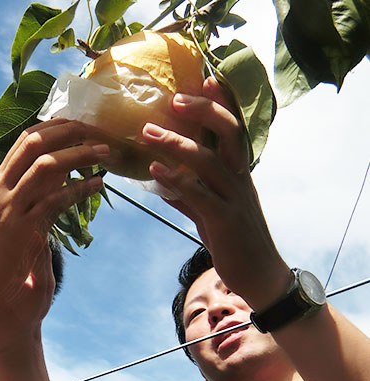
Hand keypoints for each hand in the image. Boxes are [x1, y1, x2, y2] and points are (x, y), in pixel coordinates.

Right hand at [0, 119, 108, 347]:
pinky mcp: (24, 228)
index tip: (77, 123)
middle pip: (35, 143)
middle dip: (68, 130)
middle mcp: (2, 189)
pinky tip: (98, 185)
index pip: (24, 141)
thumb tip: (61, 170)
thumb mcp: (12, 214)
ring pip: (47, 166)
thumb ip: (32, 191)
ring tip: (105, 153)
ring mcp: (11, 207)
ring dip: (79, 154)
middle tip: (95, 130)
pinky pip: (56, 200)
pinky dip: (80, 189)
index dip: (52, 126)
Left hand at [145, 77, 290, 308]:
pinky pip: (199, 195)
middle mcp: (239, 179)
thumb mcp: (210, 210)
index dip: (223, 103)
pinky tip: (155, 170)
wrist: (258, 275)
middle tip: (174, 98)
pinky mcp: (224, 221)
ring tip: (148, 132)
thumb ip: (188, 193)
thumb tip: (161, 179)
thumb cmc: (233, 239)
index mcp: (238, 172)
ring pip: (209, 162)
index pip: (234, 129)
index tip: (205, 79)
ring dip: (177, 144)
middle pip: (229, 134)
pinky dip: (176, 180)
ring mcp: (234, 199)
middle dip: (203, 112)